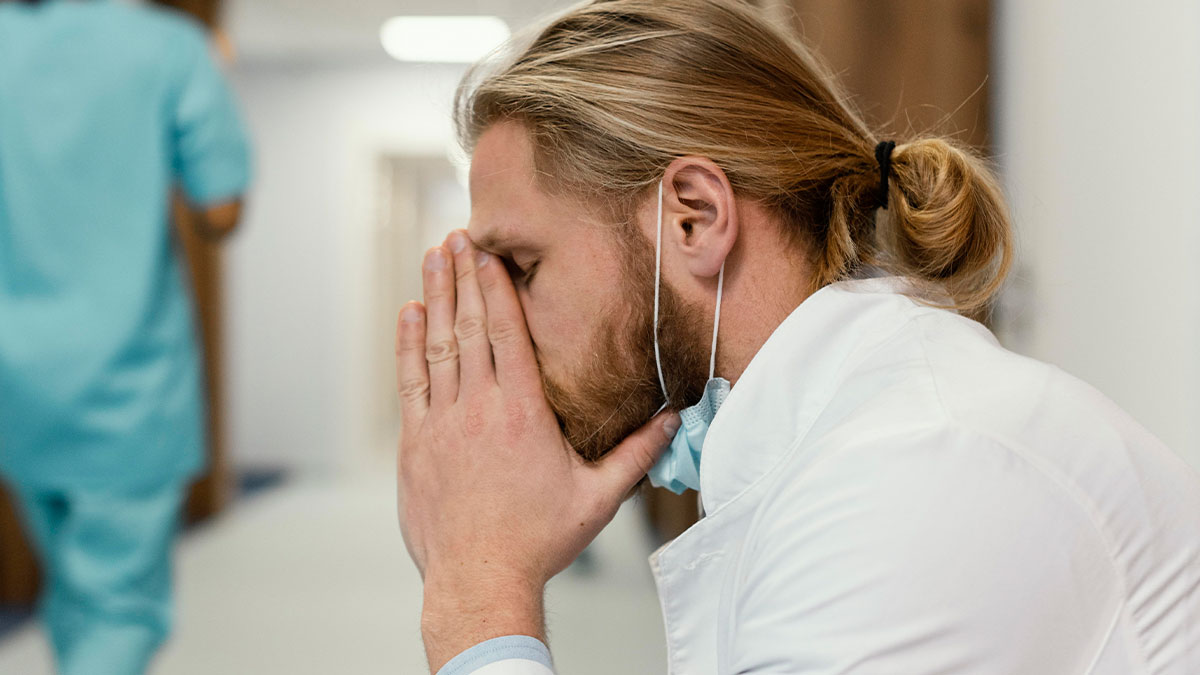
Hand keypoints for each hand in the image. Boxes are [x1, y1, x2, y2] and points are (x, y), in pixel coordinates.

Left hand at [395, 230, 677, 670]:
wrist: (479, 579)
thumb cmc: (539, 540)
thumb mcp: (598, 498)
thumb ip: (636, 454)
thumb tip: (672, 420)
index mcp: (523, 413)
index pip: (507, 334)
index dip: (496, 288)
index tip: (489, 252)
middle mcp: (479, 408)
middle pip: (468, 327)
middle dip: (462, 276)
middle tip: (456, 236)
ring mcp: (442, 424)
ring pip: (437, 346)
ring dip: (435, 297)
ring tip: (433, 257)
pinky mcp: (416, 444)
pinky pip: (410, 381)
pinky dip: (409, 344)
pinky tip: (409, 314)